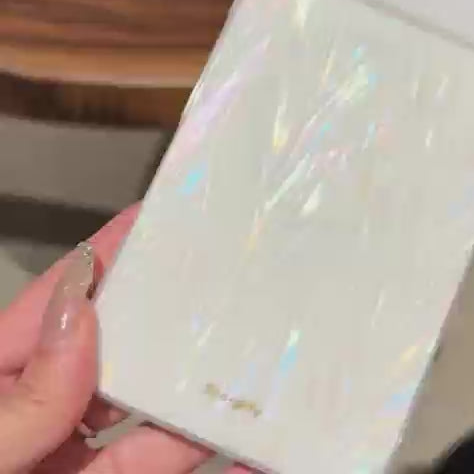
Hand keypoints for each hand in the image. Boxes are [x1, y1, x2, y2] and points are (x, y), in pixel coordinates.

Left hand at [0, 206, 251, 473]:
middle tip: (230, 284)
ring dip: (203, 386)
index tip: (166, 218)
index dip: (114, 253)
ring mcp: (78, 453)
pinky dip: (207, 451)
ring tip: (254, 356)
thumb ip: (19, 397)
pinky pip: (161, 461)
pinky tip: (250, 442)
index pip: (67, 298)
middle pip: (121, 345)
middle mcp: (44, 404)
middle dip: (171, 314)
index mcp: (2, 372)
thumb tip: (83, 316)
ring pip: (151, 408)